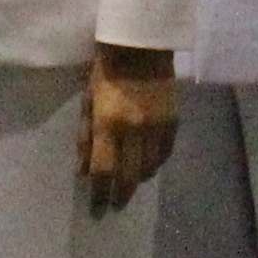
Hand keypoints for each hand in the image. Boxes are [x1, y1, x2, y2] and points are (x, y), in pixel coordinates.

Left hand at [81, 43, 178, 212]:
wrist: (141, 45)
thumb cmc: (106, 71)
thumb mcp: (87, 103)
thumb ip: (85, 139)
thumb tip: (83, 172)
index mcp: (108, 124)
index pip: (103, 171)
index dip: (99, 195)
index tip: (97, 211)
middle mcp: (134, 130)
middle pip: (130, 176)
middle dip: (121, 196)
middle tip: (115, 206)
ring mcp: (157, 126)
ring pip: (151, 168)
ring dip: (139, 180)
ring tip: (130, 183)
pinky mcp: (174, 120)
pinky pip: (166, 153)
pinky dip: (156, 163)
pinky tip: (148, 165)